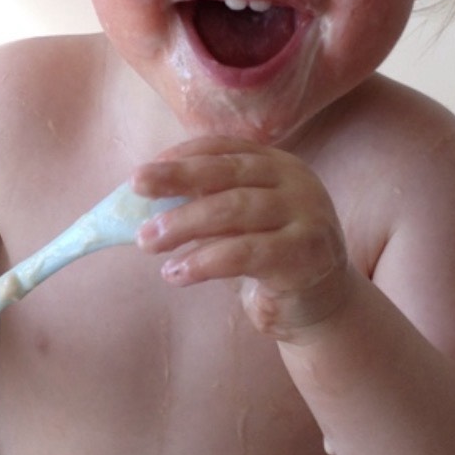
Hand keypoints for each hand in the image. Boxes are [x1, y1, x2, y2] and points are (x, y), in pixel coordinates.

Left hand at [131, 137, 352, 338]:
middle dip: (177, 179)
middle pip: (228, 173)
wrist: (320, 306)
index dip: (182, 156)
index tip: (142, 172)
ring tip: (146, 241)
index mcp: (278, 165)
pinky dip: (203, 262)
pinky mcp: (305, 255)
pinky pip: (244, 253)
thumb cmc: (268, 258)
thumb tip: (142, 200)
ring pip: (234, 209)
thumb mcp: (240, 224)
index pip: (225, 148)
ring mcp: (307, 216)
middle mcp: (297, 182)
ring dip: (183, 224)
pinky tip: (175, 274)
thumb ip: (207, 204)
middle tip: (135, 188)